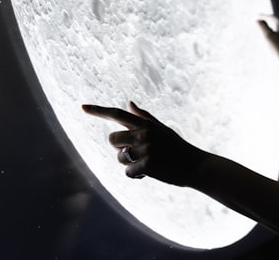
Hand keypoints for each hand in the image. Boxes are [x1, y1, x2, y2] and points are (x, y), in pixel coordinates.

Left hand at [81, 101, 207, 186]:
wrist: (196, 166)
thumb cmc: (178, 148)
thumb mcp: (162, 129)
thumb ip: (144, 117)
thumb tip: (129, 103)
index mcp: (146, 124)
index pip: (117, 114)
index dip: (98, 111)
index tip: (82, 107)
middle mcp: (144, 133)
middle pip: (112, 139)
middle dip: (120, 148)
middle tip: (137, 153)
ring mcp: (146, 149)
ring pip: (120, 157)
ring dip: (130, 164)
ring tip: (148, 164)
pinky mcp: (147, 164)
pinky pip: (128, 172)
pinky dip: (137, 175)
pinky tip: (151, 173)